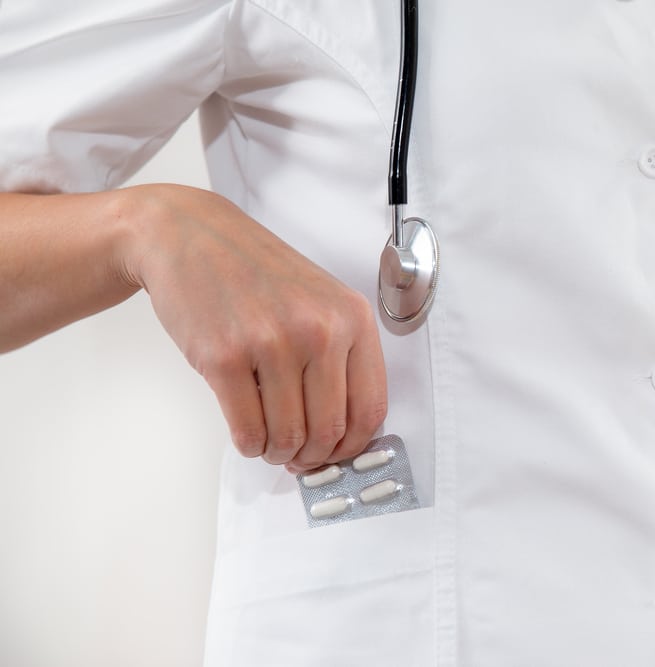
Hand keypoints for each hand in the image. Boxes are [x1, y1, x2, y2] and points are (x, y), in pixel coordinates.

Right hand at [116, 184, 386, 472]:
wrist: (189, 236)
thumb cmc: (256, 273)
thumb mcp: (320, 300)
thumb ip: (340, 358)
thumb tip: (342, 434)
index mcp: (352, 317)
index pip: (370, 408)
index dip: (353, 447)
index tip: (336, 454)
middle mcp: (319, 329)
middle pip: (330, 430)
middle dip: (311, 456)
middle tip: (296, 454)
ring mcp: (272, 343)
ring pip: (289, 437)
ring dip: (277, 452)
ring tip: (269, 440)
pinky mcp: (224, 357)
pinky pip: (248, 431)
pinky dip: (249, 445)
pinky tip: (248, 432)